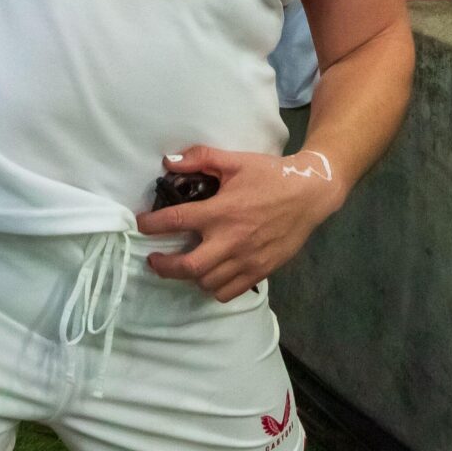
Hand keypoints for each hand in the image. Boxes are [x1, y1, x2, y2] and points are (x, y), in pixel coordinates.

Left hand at [135, 146, 341, 302]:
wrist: (310, 194)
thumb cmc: (270, 175)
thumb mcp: (235, 160)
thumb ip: (201, 158)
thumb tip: (168, 161)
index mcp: (221, 211)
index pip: (175, 221)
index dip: (151, 224)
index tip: (141, 224)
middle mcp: (230, 240)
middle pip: (187, 267)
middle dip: (163, 266)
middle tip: (154, 260)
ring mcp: (246, 259)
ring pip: (206, 282)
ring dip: (190, 276)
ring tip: (185, 265)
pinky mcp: (260, 271)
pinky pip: (228, 292)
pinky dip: (214, 287)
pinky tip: (211, 274)